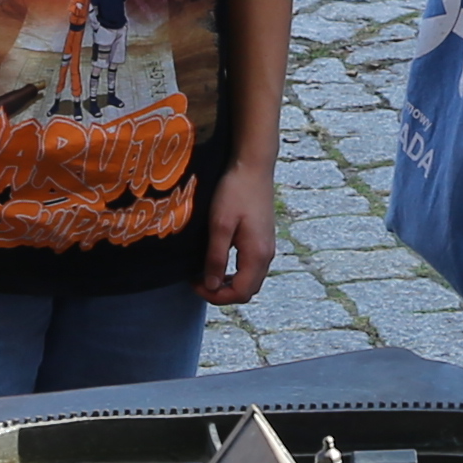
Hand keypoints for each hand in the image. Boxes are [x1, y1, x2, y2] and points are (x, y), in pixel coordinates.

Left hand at [196, 161, 276, 309]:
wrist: (253, 166)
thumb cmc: (235, 191)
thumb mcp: (219, 225)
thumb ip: (215, 258)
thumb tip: (211, 285)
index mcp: (257, 255)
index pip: (240, 293)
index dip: (215, 296)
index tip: (195, 284)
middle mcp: (267, 255)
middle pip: (248, 290)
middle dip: (222, 293)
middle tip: (198, 281)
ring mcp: (267, 247)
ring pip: (251, 280)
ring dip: (229, 283)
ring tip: (206, 273)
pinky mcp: (264, 238)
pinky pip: (252, 267)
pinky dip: (236, 272)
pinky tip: (220, 260)